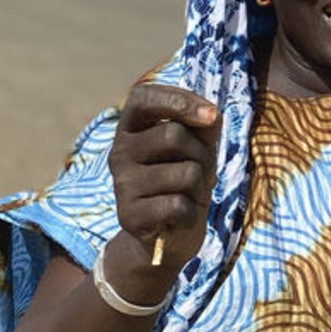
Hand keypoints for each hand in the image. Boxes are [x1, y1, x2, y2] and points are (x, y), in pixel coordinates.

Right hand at [106, 83, 218, 291]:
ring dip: (200, 187)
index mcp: (131, 128)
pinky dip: (191, 214)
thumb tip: (211, 116)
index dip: (178, 99)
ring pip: (184, 173)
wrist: (168, 234)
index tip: (212, 114)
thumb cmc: (184, 178)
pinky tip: (179, 219)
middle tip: (199, 171)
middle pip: (173, 135)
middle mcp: (119, 152)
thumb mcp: (198, 146)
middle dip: (202, 154)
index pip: (142, 97)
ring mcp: (121, 184)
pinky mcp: (129, 216)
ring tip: (187, 196)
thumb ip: (204, 124)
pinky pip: (178, 205)